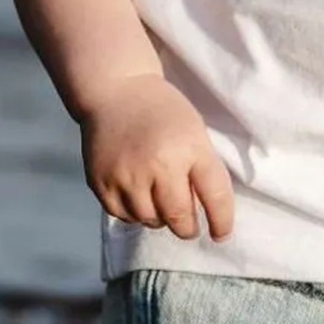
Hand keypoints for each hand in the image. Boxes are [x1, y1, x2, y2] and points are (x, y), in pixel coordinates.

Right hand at [79, 74, 234, 242]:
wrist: (115, 89)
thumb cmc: (162, 110)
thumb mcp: (193, 131)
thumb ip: (201, 170)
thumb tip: (206, 215)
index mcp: (188, 148)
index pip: (214, 197)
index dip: (222, 222)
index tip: (221, 234)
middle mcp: (157, 165)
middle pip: (179, 218)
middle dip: (187, 226)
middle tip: (187, 224)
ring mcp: (126, 176)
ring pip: (150, 221)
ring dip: (159, 217)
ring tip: (158, 198)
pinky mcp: (101, 183)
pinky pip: (123, 216)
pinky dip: (134, 212)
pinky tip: (136, 192)